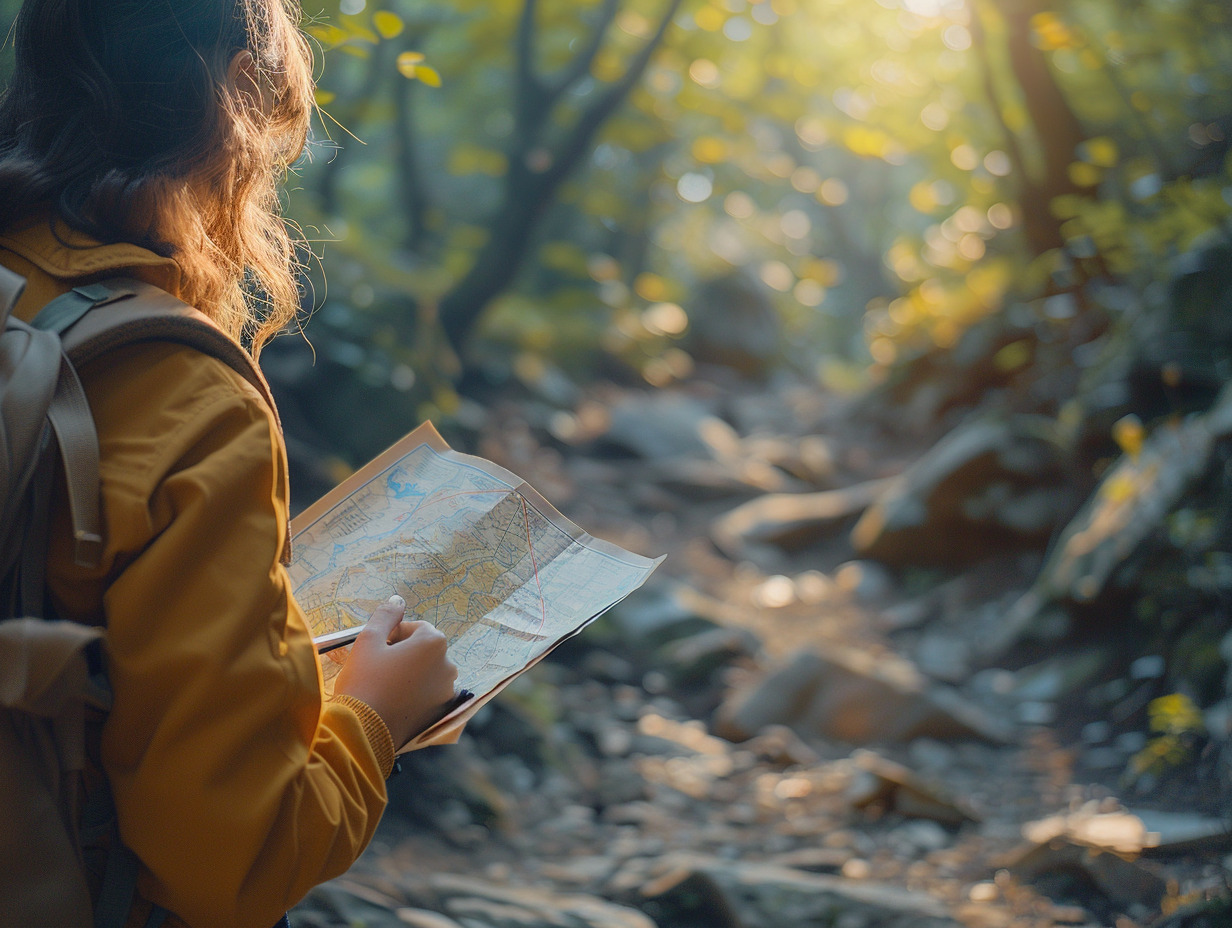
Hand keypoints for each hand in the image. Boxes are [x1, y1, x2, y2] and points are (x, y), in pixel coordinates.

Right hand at [333, 596, 458, 747]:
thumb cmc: (364, 681)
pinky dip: (416, 692)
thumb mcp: (368, 640)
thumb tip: (397, 599)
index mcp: (434, 643)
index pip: (415, 628)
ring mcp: (447, 690)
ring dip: (411, 672)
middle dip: (404, 653)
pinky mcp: (442, 711)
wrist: (363, 731)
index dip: (393, 636)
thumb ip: (386, 615)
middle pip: (424, 649)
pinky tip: (395, 700)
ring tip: (386, 685)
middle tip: (379, 668)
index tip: (377, 650)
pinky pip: (429, 692)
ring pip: (427, 671)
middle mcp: (448, 664)